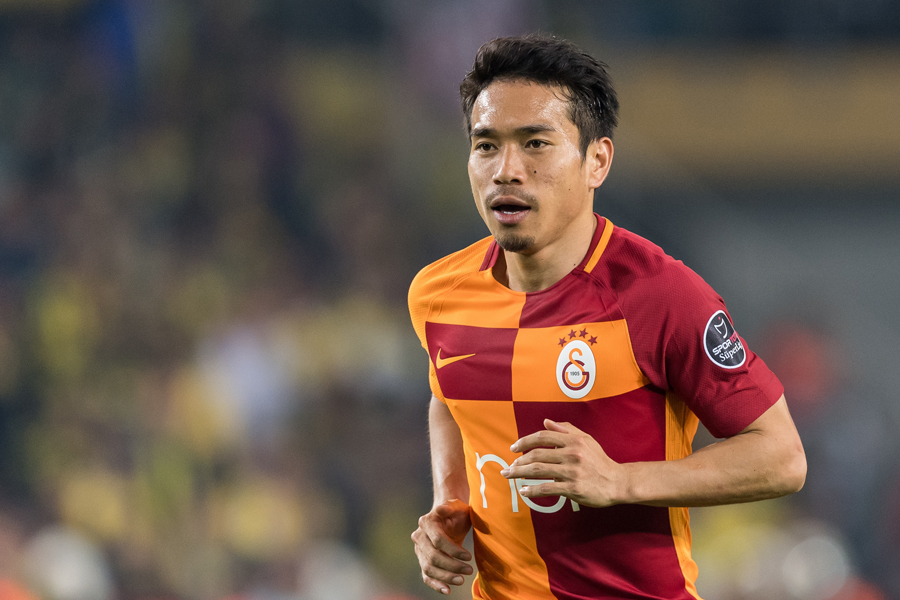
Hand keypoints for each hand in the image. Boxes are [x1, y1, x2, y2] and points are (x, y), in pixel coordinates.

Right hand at [411, 499, 473, 594]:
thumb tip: (441, 510)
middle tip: (469, 570)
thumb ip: (449, 507)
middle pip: (433, 556)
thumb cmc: (456, 512)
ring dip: (445, 577)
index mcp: (426, 522)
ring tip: (461, 580)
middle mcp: (419, 537)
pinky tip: (447, 590)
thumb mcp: (457, 506)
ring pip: (429, 568)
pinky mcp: (423, 561)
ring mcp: (419, 551)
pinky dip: (436, 585)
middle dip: (452, 566)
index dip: (453, 550)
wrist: (450, 518)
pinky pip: (426, 576)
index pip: (438, 540)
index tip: (469, 556)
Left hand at [502, 419, 626, 507]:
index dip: (525, 441)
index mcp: (573, 440)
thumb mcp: (586, 440)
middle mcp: (572, 454)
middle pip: (537, 455)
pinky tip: (523, 491)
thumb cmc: (599, 461)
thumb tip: (546, 422)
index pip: (542, 436)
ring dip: (520, 473)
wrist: (618, 482)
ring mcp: (572, 472)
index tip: (513, 448)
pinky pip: (547, 488)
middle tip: (507, 467)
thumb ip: (565, 429)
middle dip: (518, 461)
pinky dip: (532, 490)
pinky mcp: (573, 488)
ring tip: (509, 475)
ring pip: (539, 470)